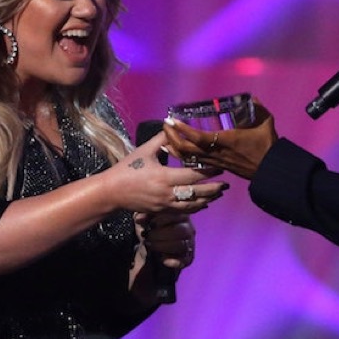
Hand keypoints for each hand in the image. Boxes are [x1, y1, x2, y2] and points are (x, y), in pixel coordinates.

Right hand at [114, 130, 228, 213]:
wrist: (112, 192)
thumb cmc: (127, 169)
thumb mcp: (144, 151)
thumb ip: (161, 140)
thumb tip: (173, 127)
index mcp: (164, 176)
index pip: (193, 175)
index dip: (209, 171)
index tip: (220, 166)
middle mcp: (167, 193)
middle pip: (197, 193)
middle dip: (214, 189)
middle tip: (226, 184)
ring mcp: (165, 204)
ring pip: (192, 205)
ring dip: (207, 200)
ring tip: (218, 194)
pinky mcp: (161, 211)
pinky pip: (183, 211)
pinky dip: (195, 208)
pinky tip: (203, 204)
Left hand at [135, 211, 195, 268]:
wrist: (152, 245)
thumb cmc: (151, 228)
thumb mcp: (146, 218)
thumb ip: (144, 215)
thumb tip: (139, 219)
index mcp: (181, 215)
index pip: (177, 215)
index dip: (162, 220)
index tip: (150, 224)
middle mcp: (189, 228)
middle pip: (181, 231)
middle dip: (160, 234)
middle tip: (147, 236)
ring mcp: (189, 243)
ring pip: (181, 245)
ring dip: (163, 246)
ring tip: (150, 245)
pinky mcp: (187, 258)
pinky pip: (184, 261)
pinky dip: (173, 261)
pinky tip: (162, 259)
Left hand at [162, 100, 277, 179]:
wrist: (269, 170)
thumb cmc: (267, 146)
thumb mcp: (265, 123)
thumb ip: (258, 108)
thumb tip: (253, 98)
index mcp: (226, 141)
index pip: (199, 137)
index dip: (183, 130)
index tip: (172, 120)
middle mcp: (216, 152)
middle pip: (186, 150)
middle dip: (172, 137)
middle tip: (166, 125)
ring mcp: (214, 161)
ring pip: (187, 158)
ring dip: (174, 147)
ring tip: (166, 135)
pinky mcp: (215, 166)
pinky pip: (193, 162)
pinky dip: (182, 155)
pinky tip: (176, 149)